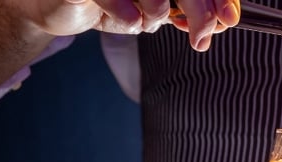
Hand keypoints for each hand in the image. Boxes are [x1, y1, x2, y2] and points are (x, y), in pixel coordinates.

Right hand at [24, 0, 239, 50]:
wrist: (53, 4)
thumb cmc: (108, 0)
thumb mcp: (153, 7)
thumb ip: (187, 11)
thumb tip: (223, 20)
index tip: (228, 20)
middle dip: (199, 10)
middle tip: (201, 38)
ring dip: (157, 11)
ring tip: (147, 20)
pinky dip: (127, 12)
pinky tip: (132, 21)